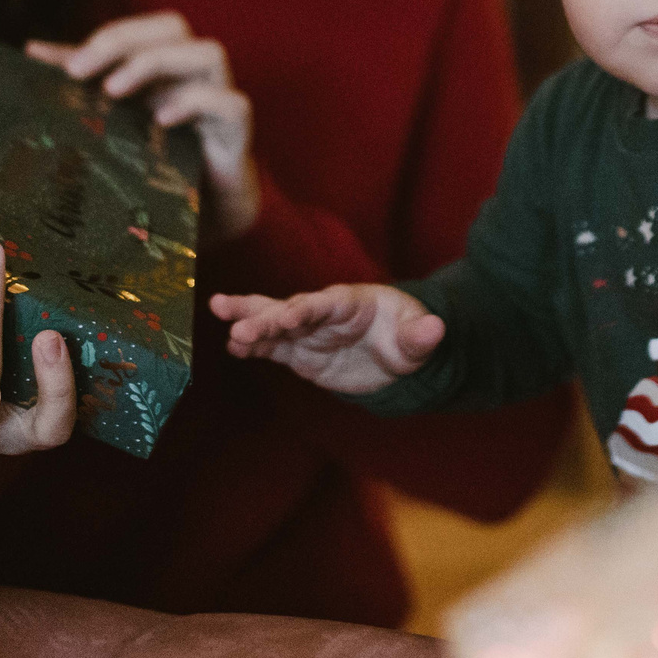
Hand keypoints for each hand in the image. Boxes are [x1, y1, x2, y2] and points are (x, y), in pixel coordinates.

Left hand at [30, 11, 259, 240]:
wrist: (207, 212)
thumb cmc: (160, 158)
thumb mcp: (115, 119)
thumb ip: (83, 83)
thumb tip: (33, 50)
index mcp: (165, 65)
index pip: (141, 30)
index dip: (107, 38)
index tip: (69, 69)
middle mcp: (194, 73)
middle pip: (173, 26)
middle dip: (125, 41)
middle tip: (82, 74)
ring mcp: (220, 97)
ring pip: (209, 52)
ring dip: (158, 63)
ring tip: (115, 91)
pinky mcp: (238, 130)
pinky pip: (231, 103)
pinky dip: (197, 103)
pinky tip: (161, 121)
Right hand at [209, 284, 445, 394]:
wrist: (394, 355)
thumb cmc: (406, 335)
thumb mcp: (418, 337)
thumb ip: (421, 335)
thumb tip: (436, 328)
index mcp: (348, 302)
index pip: (321, 303)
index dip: (301, 309)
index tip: (283, 317)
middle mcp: (321, 313)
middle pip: (286, 308)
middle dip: (261, 313)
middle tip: (229, 314)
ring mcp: (306, 332)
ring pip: (271, 323)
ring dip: (248, 323)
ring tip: (221, 318)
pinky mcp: (299, 352)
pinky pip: (272, 348)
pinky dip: (253, 347)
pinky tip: (233, 347)